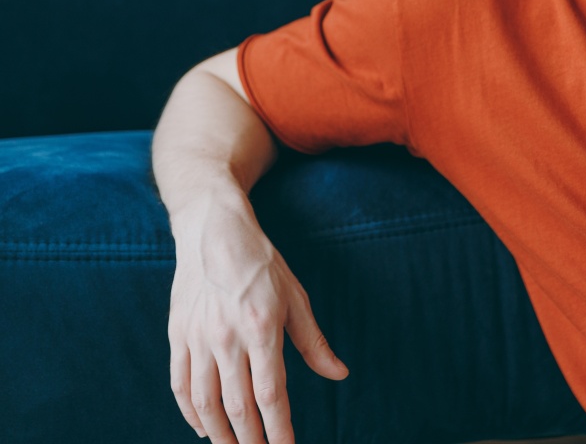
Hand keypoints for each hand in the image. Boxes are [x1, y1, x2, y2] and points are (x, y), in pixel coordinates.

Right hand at [168, 197, 347, 442]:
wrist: (213, 231)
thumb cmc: (261, 263)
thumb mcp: (295, 296)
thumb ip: (313, 342)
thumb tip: (339, 374)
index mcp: (261, 326)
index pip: (271, 394)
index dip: (279, 430)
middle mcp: (227, 336)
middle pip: (238, 406)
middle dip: (250, 440)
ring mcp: (198, 338)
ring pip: (205, 403)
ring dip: (220, 434)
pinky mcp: (178, 335)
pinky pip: (181, 386)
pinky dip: (191, 413)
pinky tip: (205, 427)